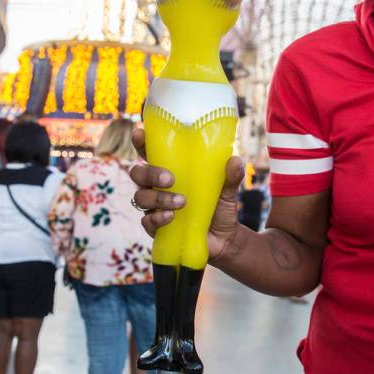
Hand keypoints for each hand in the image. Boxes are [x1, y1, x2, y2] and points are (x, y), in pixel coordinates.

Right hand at [129, 127, 244, 259]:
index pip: (149, 152)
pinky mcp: (156, 227)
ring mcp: (154, 207)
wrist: (224, 240)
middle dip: (150, 173)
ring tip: (181, 202)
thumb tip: (235, 160)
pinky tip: (171, 217)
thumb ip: (230, 176)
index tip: (140, 133)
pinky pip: (146, 221)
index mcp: (170, 170)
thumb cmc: (220, 207)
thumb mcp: (228, 190)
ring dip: (159, 198)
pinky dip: (157, 218)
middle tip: (170, 179)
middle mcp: (157, 187)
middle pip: (138, 174)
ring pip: (140, 197)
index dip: (140, 142)